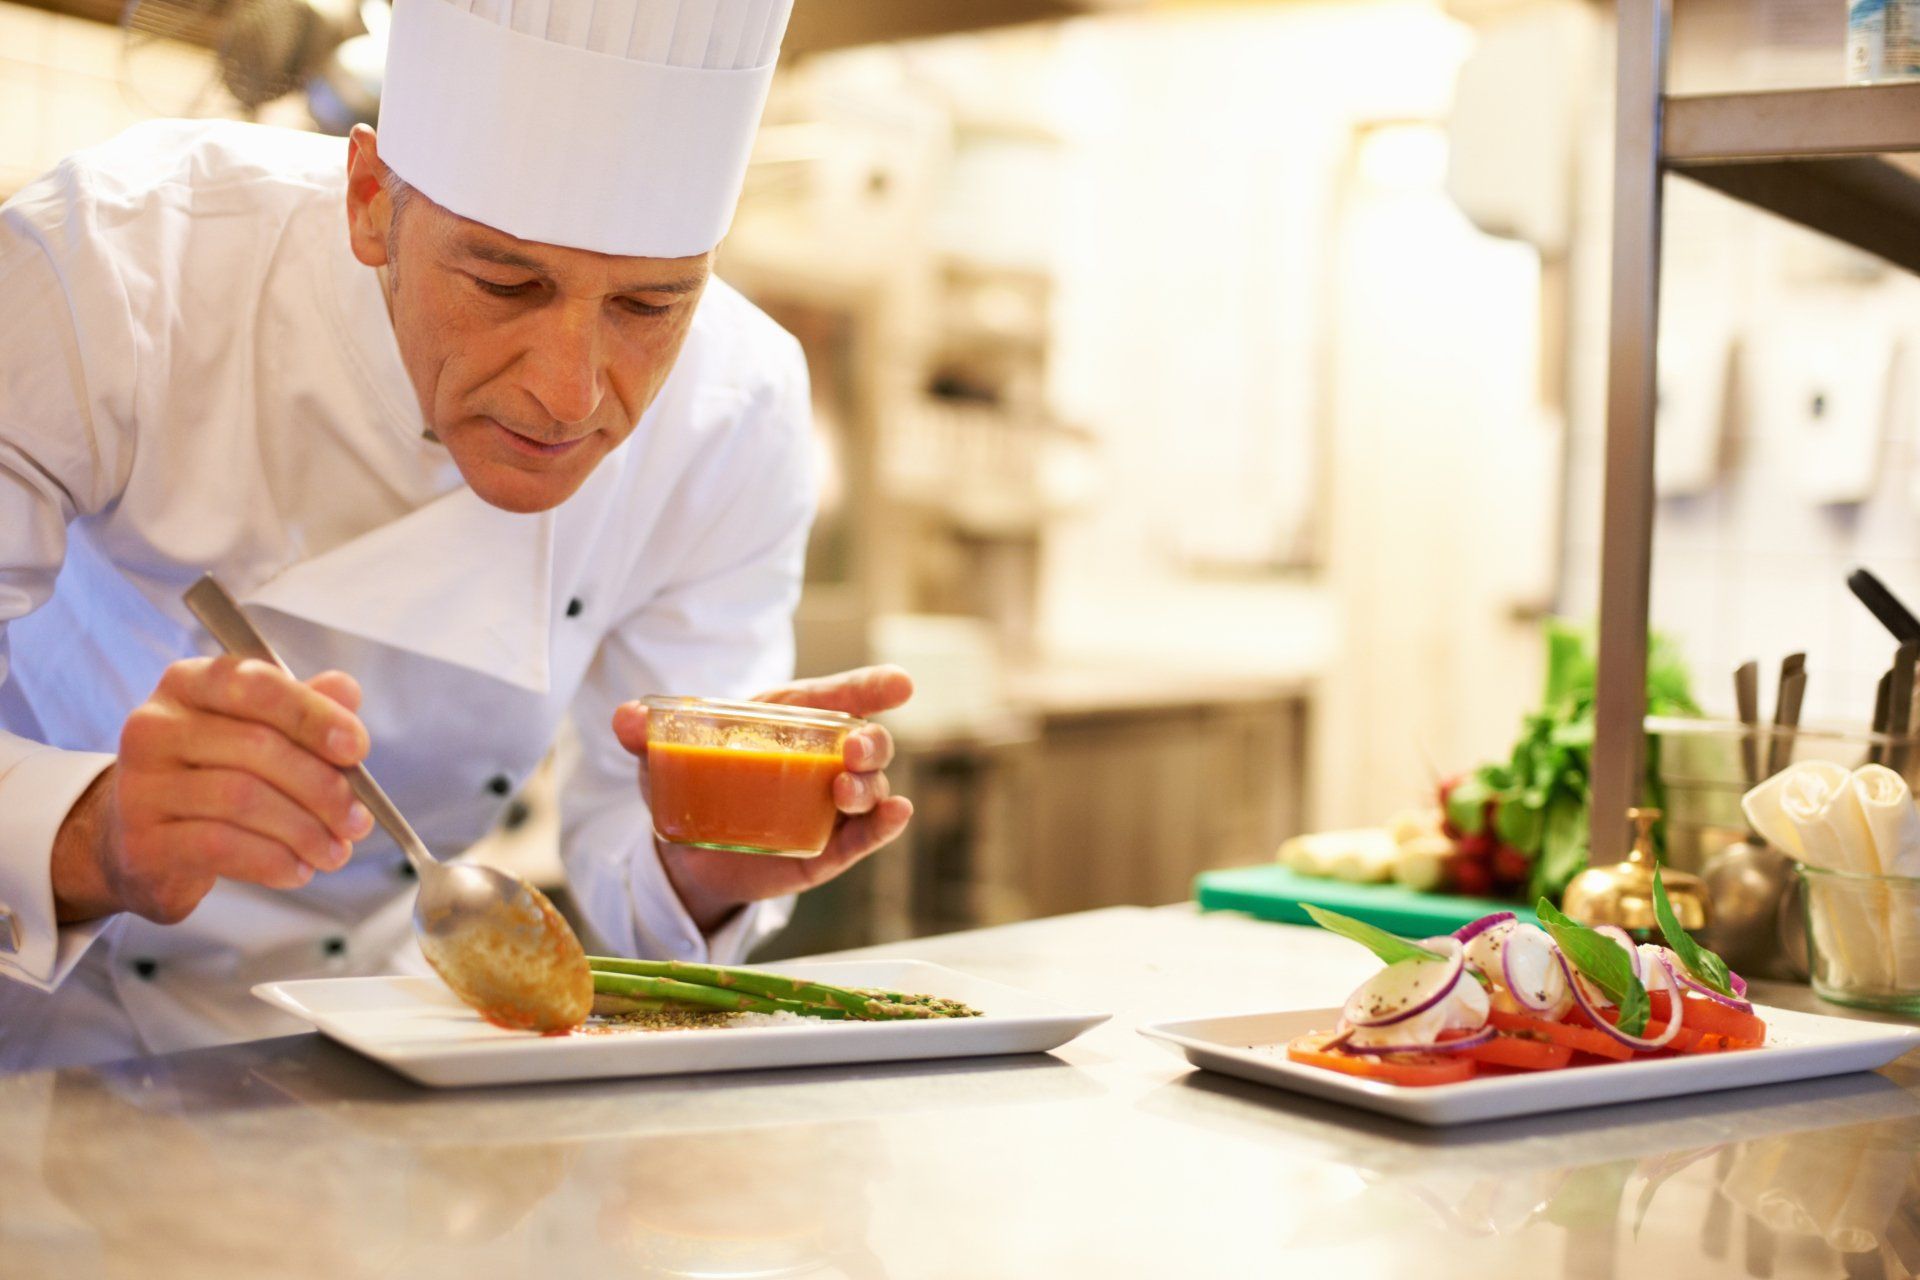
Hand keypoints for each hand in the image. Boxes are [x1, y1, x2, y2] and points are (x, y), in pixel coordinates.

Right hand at [51, 657, 375, 925]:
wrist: (138, 839)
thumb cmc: (211, 775)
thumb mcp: (256, 731)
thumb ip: (302, 709)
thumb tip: (346, 690)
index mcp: (188, 684)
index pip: (255, 685)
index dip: (313, 715)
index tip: (356, 748)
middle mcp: (154, 727)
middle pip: (258, 746)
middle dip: (322, 787)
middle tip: (358, 820)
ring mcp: (140, 785)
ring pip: (243, 799)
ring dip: (305, 830)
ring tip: (335, 850)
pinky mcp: (142, 841)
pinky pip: (221, 846)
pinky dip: (273, 860)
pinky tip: (297, 869)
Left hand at [612, 665, 914, 933]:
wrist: (691, 853)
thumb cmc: (693, 785)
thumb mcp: (665, 758)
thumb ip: (644, 736)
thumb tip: (623, 719)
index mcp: (792, 721)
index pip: (840, 697)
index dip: (872, 686)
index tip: (900, 683)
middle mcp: (823, 758)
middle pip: (866, 743)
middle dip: (870, 742)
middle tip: (852, 750)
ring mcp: (831, 803)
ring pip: (871, 789)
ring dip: (869, 787)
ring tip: (845, 792)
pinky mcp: (830, 847)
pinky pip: (866, 835)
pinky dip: (884, 826)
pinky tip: (895, 815)